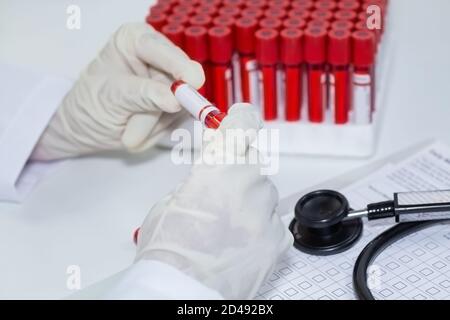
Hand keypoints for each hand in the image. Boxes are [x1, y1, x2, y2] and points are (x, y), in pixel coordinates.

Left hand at [31, 23, 203, 159]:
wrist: (87, 128)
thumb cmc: (91, 104)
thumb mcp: (112, 97)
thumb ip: (144, 96)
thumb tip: (175, 100)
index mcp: (137, 40)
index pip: (163, 51)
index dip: (179, 66)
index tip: (192, 81)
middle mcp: (158, 58)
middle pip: (177, 82)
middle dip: (156, 111)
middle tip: (130, 133)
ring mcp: (170, 83)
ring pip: (180, 106)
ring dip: (153, 125)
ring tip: (128, 128)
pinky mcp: (177, 104)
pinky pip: (179, 121)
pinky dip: (157, 132)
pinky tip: (139, 130)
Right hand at [135, 104, 292, 298]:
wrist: (181, 293)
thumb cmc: (168, 253)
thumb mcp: (169, 203)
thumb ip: (197, 183)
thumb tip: (209, 181)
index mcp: (218, 168)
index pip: (241, 125)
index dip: (240, 118)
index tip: (241, 115)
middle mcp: (248, 186)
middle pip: (253, 161)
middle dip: (238, 169)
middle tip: (221, 189)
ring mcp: (266, 214)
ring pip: (263, 193)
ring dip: (248, 201)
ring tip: (225, 224)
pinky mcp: (277, 241)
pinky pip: (272, 221)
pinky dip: (258, 226)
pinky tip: (239, 241)